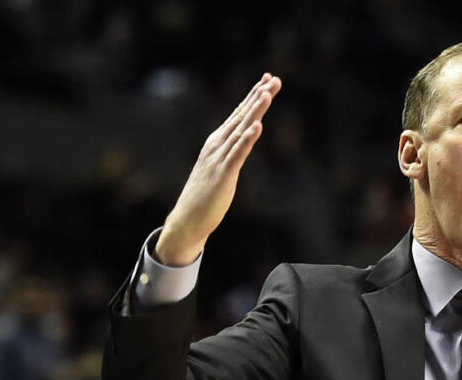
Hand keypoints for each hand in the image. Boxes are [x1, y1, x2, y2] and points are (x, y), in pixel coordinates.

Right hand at [156, 73, 282, 265]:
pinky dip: (248, 139)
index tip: (267, 80)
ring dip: (254, 111)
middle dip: (258, 97)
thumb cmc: (206, 195)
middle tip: (273, 79)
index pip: (238, 114)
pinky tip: (257, 127)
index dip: (253, 96)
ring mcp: (219, 158)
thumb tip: (243, 141)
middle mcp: (217, 145)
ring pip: (241, 130)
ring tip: (267, 94)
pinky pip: (238, 154)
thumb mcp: (220, 167)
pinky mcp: (223, 174)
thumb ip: (231, 152)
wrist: (188, 219)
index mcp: (217, 142)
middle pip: (241, 116)